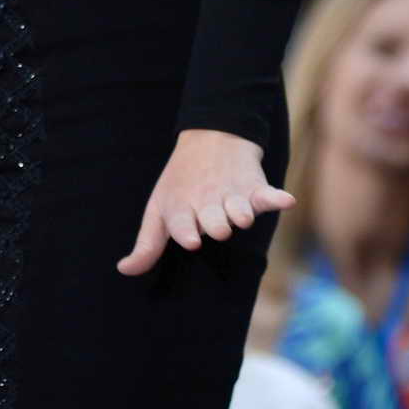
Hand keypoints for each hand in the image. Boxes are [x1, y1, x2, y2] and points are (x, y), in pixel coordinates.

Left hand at [116, 128, 293, 276]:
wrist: (210, 137)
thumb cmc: (180, 184)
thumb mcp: (158, 210)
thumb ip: (147, 244)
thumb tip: (124, 270)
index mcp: (180, 208)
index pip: (182, 224)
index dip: (186, 232)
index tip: (193, 241)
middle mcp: (207, 202)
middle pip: (214, 220)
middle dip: (216, 224)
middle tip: (218, 227)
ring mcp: (232, 194)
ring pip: (239, 209)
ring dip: (241, 212)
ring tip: (241, 215)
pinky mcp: (254, 187)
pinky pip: (267, 194)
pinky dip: (276, 198)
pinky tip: (285, 201)